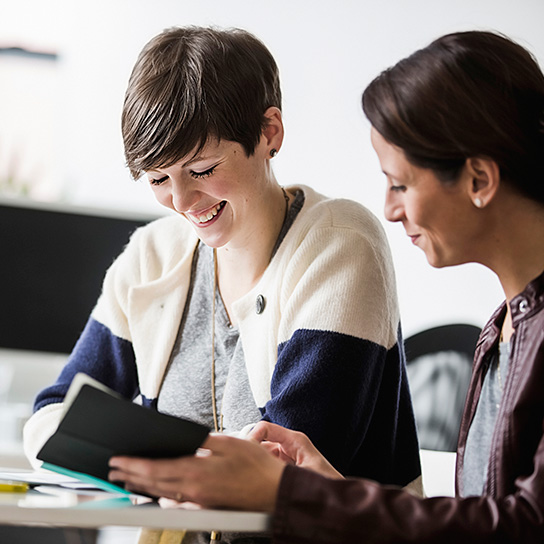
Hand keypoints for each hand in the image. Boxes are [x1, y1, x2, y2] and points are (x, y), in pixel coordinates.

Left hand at [108, 434, 284, 511]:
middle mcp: (194, 491)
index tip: (118, 460)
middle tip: (114, 471)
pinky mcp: (207, 506)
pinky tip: (158, 493)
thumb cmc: (257, 467)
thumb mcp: (230, 442)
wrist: (275, 492)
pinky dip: (161, 495)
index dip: (134, 464)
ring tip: (128, 481)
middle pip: (155, 484)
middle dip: (131, 476)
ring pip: (163, 493)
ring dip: (142, 487)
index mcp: (198, 473)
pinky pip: (176, 501)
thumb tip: (184, 438)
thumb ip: (204, 441)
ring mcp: (199, 501)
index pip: (156, 468)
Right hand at [249, 421, 342, 478]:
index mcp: (295, 440)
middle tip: (242, 463)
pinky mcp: (284, 468)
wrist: (338, 501)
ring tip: (248, 473)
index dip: (252, 437)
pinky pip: (266, 464)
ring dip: (254, 461)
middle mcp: (290, 446)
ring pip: (261, 453)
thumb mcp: (302, 474)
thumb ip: (281, 469)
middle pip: (261, 440)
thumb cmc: (328, 484)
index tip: (245, 450)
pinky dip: (259, 469)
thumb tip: (260, 466)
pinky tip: (256, 480)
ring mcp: (287, 457)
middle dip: (250, 450)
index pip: (265, 428)